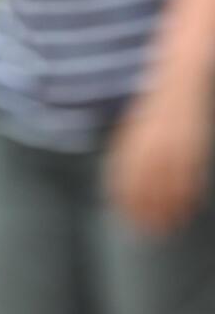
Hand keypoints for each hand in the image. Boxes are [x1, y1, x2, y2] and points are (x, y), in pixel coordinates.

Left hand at [109, 81, 212, 235]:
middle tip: (146, 233)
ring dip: (168, 210)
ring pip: (169, 186)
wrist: (179, 79)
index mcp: (132, 141)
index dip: (125, 202)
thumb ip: (126, 153)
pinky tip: (187, 210)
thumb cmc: (153, 106)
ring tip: (167, 230)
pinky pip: (190, 176)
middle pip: (145, 188)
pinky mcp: (194, 146)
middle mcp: (151, 145)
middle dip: (146, 212)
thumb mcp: (131, 128)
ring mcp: (175, 146)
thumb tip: (120, 182)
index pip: (123, 178)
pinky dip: (187, 195)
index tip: (126, 219)